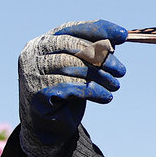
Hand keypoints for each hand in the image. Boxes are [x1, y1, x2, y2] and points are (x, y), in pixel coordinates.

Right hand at [17, 20, 127, 156]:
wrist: (47, 128)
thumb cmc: (67, 92)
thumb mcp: (82, 68)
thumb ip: (95, 51)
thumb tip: (119, 36)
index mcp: (44, 42)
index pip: (72, 29)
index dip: (98, 30)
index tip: (123, 35)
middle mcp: (33, 55)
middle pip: (73, 47)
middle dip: (102, 58)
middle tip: (121, 71)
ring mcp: (32, 74)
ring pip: (72, 67)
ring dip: (100, 76)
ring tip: (115, 85)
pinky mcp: (37, 95)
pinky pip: (70, 88)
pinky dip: (93, 91)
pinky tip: (106, 97)